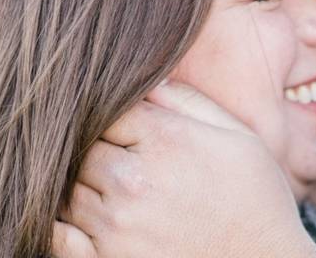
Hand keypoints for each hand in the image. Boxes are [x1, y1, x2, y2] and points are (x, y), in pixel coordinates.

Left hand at [51, 81, 315, 257]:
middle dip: (102, 152)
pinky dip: (65, 226)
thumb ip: (189, 102)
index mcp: (165, 141)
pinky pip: (59, 235)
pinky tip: (91, 222)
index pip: (110, 111)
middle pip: (86, 148)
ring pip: (71, 189)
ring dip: (88, 188)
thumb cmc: (256, 201)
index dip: (120, 120)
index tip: (134, 132)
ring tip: (124, 196)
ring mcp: (115, 226)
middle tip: (129, 165)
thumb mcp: (238, 138)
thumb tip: (150, 80)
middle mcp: (133, 181)